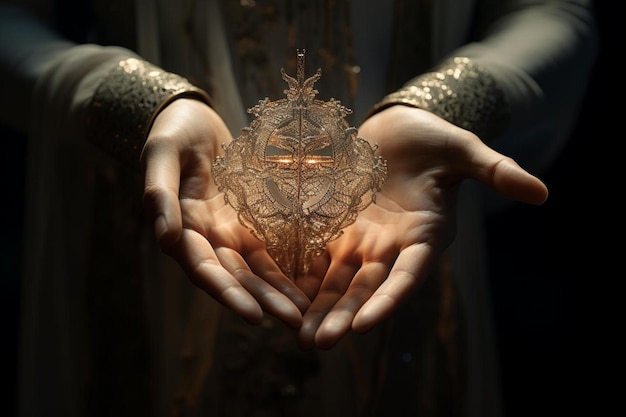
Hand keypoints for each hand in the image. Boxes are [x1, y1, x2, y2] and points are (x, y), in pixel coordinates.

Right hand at [141, 99, 310, 327]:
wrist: (193, 119)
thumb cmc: (172, 132)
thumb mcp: (162, 154)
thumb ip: (160, 193)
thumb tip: (165, 240)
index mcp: (183, 228)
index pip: (204, 268)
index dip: (227, 292)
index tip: (253, 316)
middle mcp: (208, 237)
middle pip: (236, 275)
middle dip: (263, 300)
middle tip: (294, 321)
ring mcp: (231, 229)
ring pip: (257, 266)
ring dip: (279, 290)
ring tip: (306, 310)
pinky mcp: (251, 218)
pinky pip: (272, 243)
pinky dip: (288, 262)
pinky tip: (312, 277)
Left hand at [296, 105, 547, 348]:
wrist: (400, 129)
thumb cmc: (436, 140)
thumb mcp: (465, 151)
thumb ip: (495, 171)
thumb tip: (541, 193)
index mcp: (423, 235)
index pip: (407, 274)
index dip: (389, 299)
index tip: (365, 325)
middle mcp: (390, 244)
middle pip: (365, 286)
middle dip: (341, 315)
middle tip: (316, 345)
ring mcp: (360, 236)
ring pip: (335, 277)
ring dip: (315, 305)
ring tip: (292, 333)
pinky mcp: (334, 222)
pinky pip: (313, 250)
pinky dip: (297, 271)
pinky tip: (276, 290)